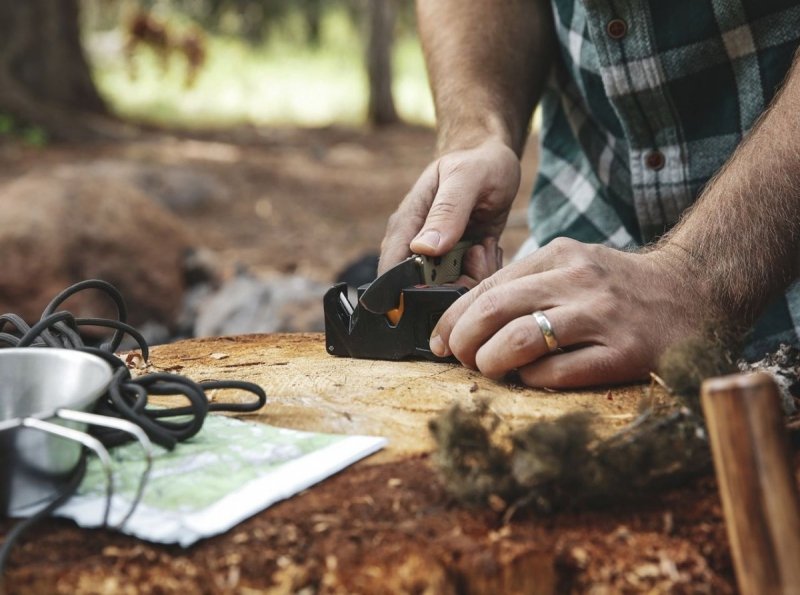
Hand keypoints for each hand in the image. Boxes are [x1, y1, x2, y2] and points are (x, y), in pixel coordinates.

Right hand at [379, 137, 520, 282]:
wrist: (492, 161)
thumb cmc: (477, 163)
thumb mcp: (466, 179)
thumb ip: (447, 212)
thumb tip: (423, 249)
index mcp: (406, 224)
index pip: (391, 272)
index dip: (412, 290)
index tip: (450, 282)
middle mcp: (415, 245)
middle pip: (421, 290)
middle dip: (454, 286)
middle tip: (479, 256)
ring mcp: (436, 256)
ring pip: (447, 291)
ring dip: (472, 279)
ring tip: (485, 247)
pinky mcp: (456, 262)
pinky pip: (466, 284)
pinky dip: (481, 274)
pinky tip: (488, 248)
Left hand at [429, 238, 713, 387]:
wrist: (693, 291)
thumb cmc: (617, 286)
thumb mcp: (571, 266)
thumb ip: (526, 285)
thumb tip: (467, 320)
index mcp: (557, 257)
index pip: (487, 287)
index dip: (452, 318)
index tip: (438, 341)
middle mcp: (576, 281)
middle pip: (494, 310)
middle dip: (463, 340)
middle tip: (459, 358)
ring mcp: (600, 317)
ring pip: (521, 340)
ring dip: (491, 361)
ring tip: (489, 370)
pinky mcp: (622, 353)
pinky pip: (559, 372)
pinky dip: (532, 380)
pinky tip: (530, 379)